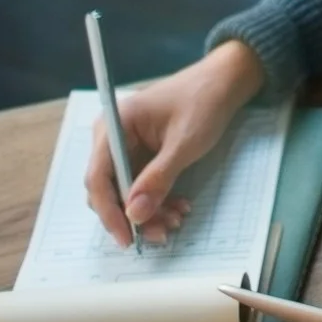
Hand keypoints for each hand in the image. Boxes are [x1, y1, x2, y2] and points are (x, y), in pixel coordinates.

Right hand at [84, 40, 265, 247]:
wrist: (224, 83)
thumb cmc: (204, 103)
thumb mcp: (184, 143)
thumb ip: (158, 179)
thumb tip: (134, 216)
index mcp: (114, 125)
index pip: (97, 177)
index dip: (109, 212)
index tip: (128, 238)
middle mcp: (112, 137)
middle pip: (109, 189)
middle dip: (134, 214)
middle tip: (162, 233)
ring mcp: (126, 147)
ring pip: (126, 193)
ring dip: (149, 211)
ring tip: (177, 219)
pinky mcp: (140, 155)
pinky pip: (140, 186)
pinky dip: (157, 200)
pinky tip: (178, 206)